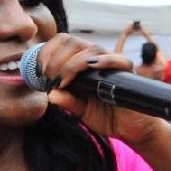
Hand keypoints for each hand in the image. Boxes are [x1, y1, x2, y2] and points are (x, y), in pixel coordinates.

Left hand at [28, 36, 159, 142]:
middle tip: (51, 79)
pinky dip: (102, 61)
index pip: (62, 43)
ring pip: (90, 49)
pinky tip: (91, 69)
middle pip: (72, 42)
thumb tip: (51, 95)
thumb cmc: (107, 116)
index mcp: (82, 63)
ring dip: (71, 64)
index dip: (47, 52)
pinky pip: (116, 59)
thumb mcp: (80, 111)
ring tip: (64, 82)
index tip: (39, 71)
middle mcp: (96, 59)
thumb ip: (68, 102)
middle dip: (55, 59)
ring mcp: (112, 63)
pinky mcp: (127, 72)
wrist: (132, 129)